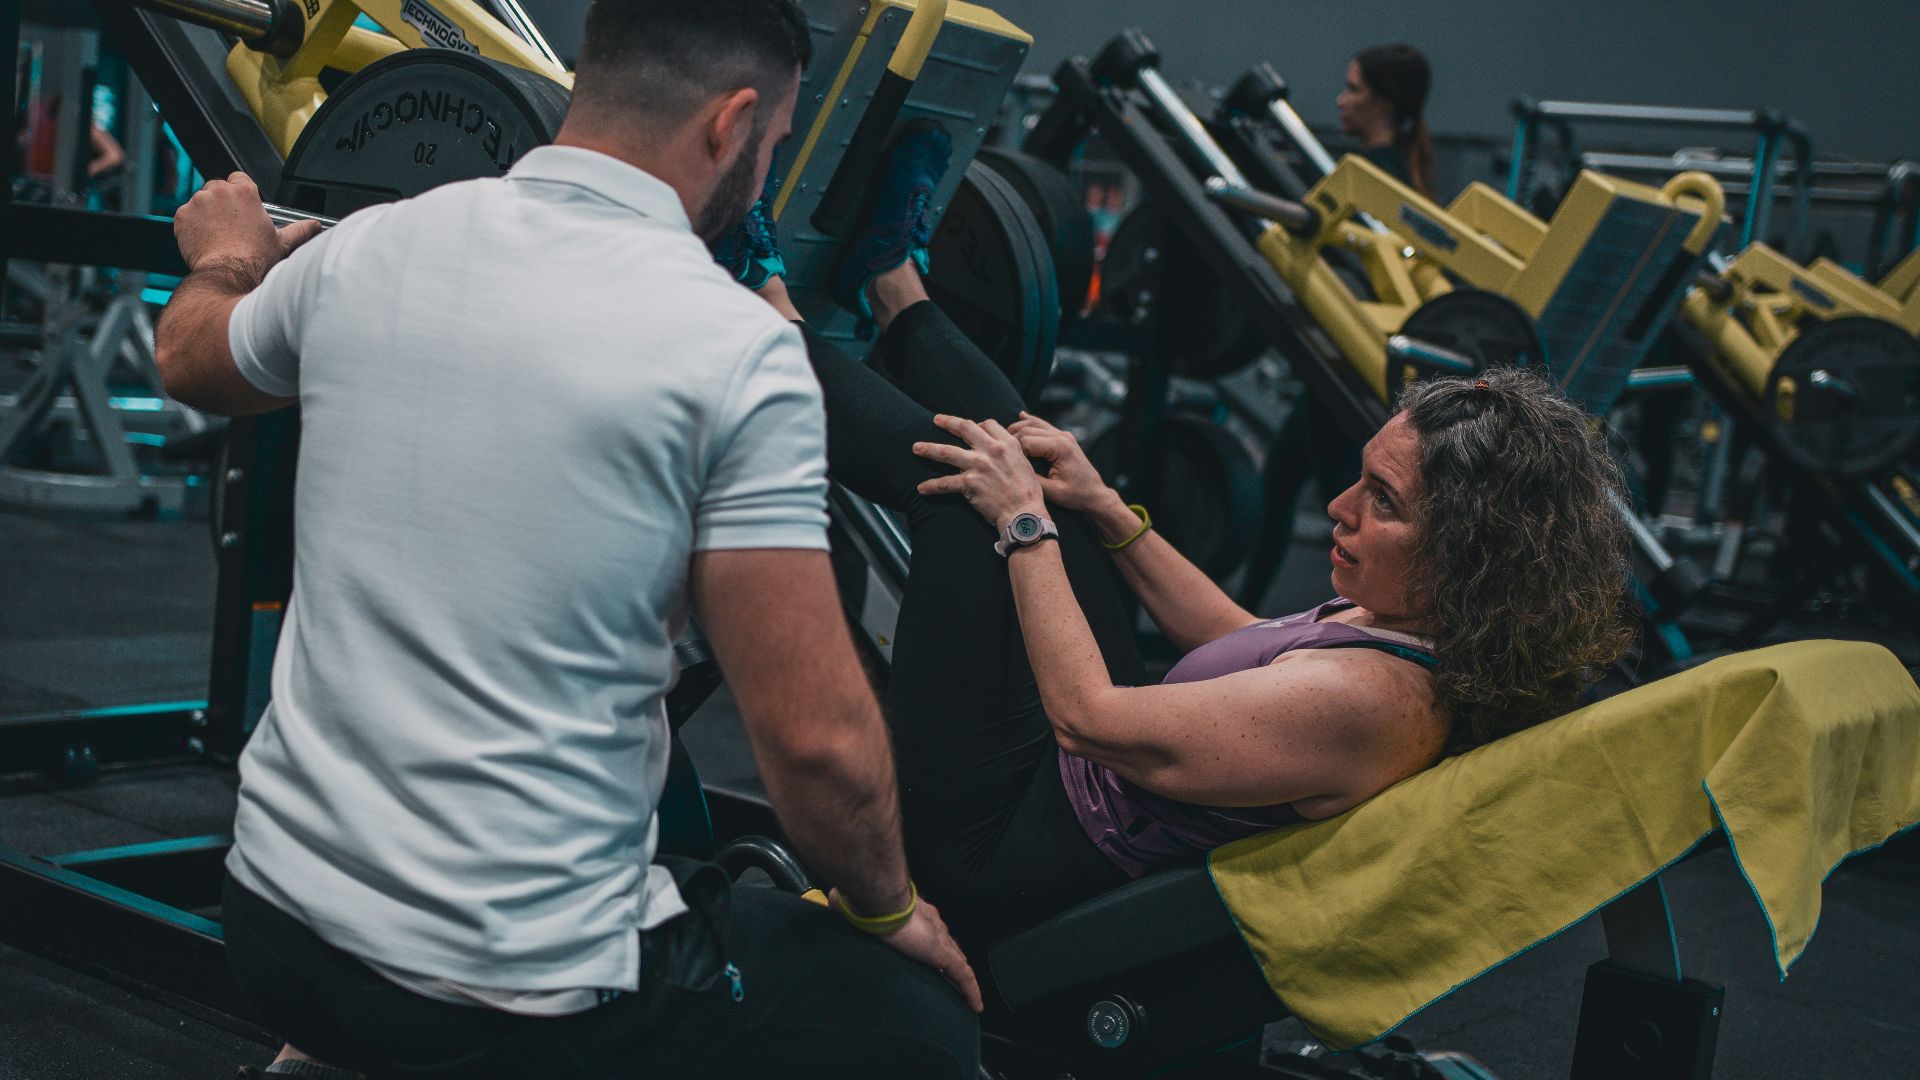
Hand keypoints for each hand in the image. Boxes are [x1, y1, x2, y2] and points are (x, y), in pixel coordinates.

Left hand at [174, 172, 323, 273]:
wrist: (229, 273)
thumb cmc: (254, 259)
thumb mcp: (282, 242)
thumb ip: (299, 230)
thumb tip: (314, 226)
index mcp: (244, 192)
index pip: (238, 178)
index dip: (239, 192)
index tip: (241, 206)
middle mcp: (219, 191)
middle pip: (216, 187)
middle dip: (221, 203)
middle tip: (229, 225)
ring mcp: (198, 202)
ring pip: (200, 201)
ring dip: (205, 214)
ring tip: (217, 236)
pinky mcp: (182, 216)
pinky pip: (185, 216)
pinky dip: (190, 226)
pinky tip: (203, 240)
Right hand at [846, 892, 983, 1012]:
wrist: (880, 899)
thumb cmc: (867, 899)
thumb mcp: (856, 903)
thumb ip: (848, 904)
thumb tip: (832, 901)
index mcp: (915, 911)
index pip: (929, 930)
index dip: (932, 942)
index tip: (930, 952)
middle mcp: (932, 922)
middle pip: (948, 945)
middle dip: (951, 960)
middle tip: (952, 977)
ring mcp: (939, 938)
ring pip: (959, 962)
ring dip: (963, 978)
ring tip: (968, 995)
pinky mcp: (943, 953)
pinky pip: (964, 976)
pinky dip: (970, 990)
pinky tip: (975, 1005)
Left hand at [912, 414, 1046, 529]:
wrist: (1024, 513)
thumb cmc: (1028, 491)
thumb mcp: (1024, 462)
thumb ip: (1010, 451)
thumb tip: (1000, 449)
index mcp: (1006, 443)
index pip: (987, 424)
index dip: (977, 425)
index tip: (970, 428)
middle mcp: (991, 450)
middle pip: (964, 428)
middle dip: (948, 422)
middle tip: (936, 419)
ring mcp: (978, 465)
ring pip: (947, 452)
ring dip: (929, 449)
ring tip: (916, 448)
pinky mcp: (969, 483)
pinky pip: (944, 483)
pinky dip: (931, 486)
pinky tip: (921, 488)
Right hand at [1008, 411, 1118, 513]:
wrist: (1095, 493)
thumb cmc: (1076, 495)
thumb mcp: (1052, 492)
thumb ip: (1032, 479)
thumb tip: (1012, 469)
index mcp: (1060, 448)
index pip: (1026, 441)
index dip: (1013, 451)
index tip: (1007, 463)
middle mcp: (1062, 436)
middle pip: (1027, 430)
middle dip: (1012, 439)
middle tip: (1001, 452)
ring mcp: (1063, 435)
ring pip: (1034, 424)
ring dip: (1018, 429)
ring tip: (1004, 439)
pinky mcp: (1063, 437)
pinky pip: (1043, 425)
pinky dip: (1031, 421)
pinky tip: (1020, 416)